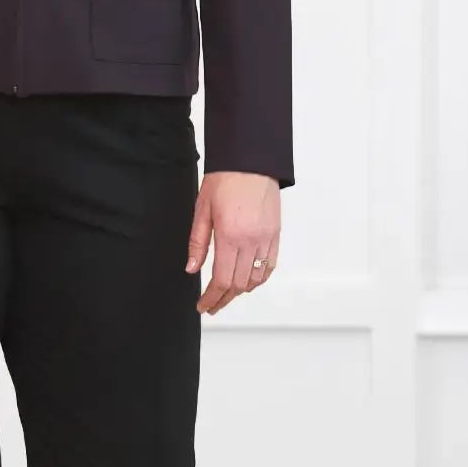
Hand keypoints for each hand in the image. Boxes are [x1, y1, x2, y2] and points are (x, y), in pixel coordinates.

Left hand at [185, 172, 279, 313]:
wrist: (250, 160)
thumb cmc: (225, 179)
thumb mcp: (202, 210)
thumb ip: (197, 243)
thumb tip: (192, 269)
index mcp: (230, 236)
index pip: (222, 280)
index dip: (211, 298)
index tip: (203, 305)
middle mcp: (251, 241)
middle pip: (239, 284)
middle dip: (224, 299)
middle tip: (211, 304)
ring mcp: (266, 238)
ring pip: (256, 278)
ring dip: (241, 291)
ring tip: (227, 294)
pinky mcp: (275, 233)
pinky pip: (270, 265)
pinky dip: (259, 279)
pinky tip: (248, 282)